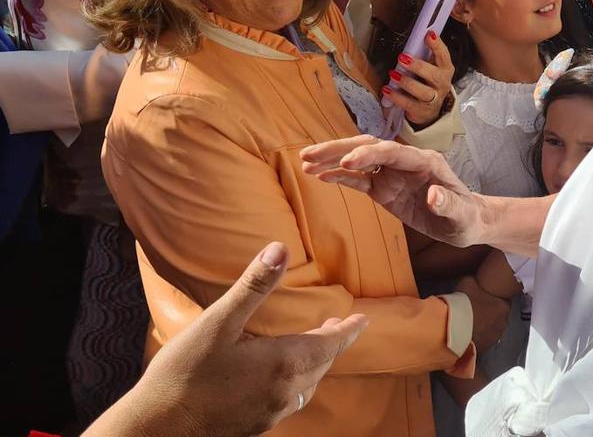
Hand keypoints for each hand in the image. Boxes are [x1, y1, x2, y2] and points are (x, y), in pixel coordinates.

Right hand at [86, 243, 367, 436]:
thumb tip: (280, 248)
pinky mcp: (254, 427)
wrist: (154, 430)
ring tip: (313, 350)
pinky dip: (295, 385)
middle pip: (321, 365)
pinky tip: (279, 380)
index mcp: (283, 363)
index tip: (363, 321)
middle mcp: (284, 392)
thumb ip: (253, 286)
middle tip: (336, 326)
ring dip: (315, 366)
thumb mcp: (218, 322)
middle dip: (331, 345)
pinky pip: (287, 402)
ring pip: (306, 387)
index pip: (330, 344)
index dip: (347, 331)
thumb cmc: (183, 373)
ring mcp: (270, 413)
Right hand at [300, 136, 486, 246]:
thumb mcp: (462, 216)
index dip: (369, 154)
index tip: (346, 161)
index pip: (392, 152)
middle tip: (310, 155)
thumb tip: (433, 196)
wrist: (467, 221)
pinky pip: (359, 179)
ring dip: (333, 159)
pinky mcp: (385, 188)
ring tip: (305, 162)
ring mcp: (393, 174)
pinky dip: (339, 176)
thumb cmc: (467, 217)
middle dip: (340, 149)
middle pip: (369, 147)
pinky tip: (319, 176)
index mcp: (425, 162)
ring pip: (359, 159)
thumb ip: (448, 205)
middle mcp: (406, 162)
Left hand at [383, 31, 454, 127]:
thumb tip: (414, 39)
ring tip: (393, 74)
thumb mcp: (430, 68)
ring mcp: (433, 99)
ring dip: (407, 82)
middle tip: (402, 57)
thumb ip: (425, 56)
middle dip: (418, 66)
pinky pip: (409, 104)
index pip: (444, 56)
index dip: (437, 45)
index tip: (428, 34)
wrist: (431, 110)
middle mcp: (441, 84)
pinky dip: (397, 97)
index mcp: (445, 69)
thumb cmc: (428, 83)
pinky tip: (387, 89)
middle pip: (433, 75)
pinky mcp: (421, 110)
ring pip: (422, 91)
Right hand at [456, 275, 509, 351]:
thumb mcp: (468, 283)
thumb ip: (477, 282)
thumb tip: (475, 281)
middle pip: (498, 315)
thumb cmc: (462, 305)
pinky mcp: (484, 349)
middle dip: (489, 312)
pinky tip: (466, 332)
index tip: (484, 296)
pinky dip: (477, 336)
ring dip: (484, 325)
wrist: (451, 329)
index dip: (493, 297)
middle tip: (475, 307)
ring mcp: (494, 338)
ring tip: (469, 320)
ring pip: (491, 328)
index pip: (503, 300)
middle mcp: (503, 323)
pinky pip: (482, 340)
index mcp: (504, 306)